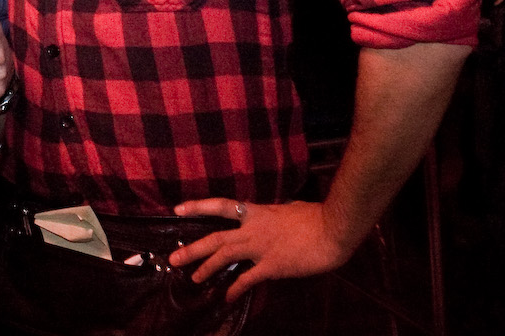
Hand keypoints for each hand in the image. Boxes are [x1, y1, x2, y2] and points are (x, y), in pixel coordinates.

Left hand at [167, 198, 355, 302]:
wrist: (331, 229)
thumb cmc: (315, 216)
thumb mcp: (289, 209)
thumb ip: (275, 213)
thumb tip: (274, 214)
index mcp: (257, 212)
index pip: (222, 206)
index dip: (198, 207)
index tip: (177, 209)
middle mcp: (253, 229)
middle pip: (216, 238)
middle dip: (193, 249)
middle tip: (173, 258)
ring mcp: (260, 247)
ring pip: (225, 257)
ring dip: (207, 268)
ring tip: (193, 278)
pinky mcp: (272, 266)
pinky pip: (248, 279)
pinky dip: (236, 288)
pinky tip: (227, 297)